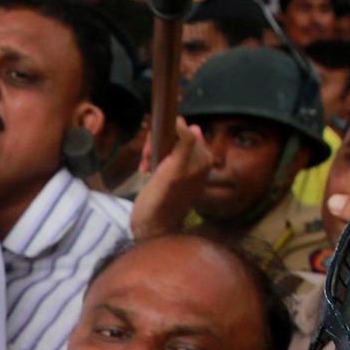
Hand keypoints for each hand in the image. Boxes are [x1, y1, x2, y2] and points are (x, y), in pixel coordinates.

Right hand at [131, 120, 211, 238]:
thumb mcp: (174, 169)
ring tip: (145, 165)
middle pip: (175, 134)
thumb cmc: (161, 201)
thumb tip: (183, 122)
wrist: (152, 227)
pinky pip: (164, 153)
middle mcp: (199, 161)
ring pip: (167, 143)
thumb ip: (184, 143)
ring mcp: (187, 167)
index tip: (154, 144)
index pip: (185, 129)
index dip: (166, 132)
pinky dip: (152, 158)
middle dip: (157, 142)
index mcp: (204, 158)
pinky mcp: (175, 174)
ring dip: (152, 150)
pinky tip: (146, 169)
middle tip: (147, 157)